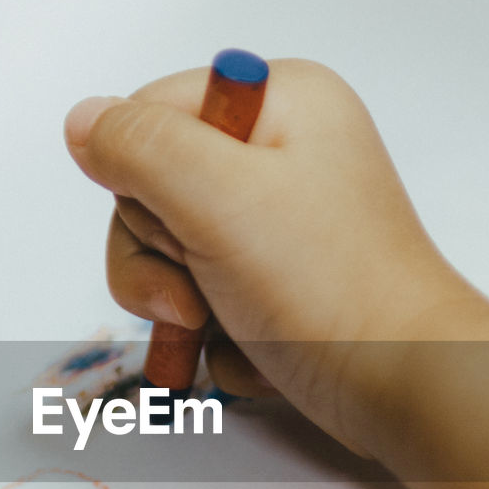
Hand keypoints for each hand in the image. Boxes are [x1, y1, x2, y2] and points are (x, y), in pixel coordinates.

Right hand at [64, 59, 475, 453]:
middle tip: (200, 294)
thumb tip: (83, 121)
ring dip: (183, 308)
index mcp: (279, 102)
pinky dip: (220, 336)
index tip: (184, 225)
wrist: (406, 386)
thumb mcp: (218, 197)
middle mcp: (280, 154)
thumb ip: (137, 146)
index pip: (149, 117)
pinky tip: (261, 348)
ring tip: (228, 327)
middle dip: (160, 259)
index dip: (140, 181)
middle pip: (150, 193)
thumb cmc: (327, 286)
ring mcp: (278, 225)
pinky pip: (207, 301)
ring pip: (170, 257)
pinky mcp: (279, 285)